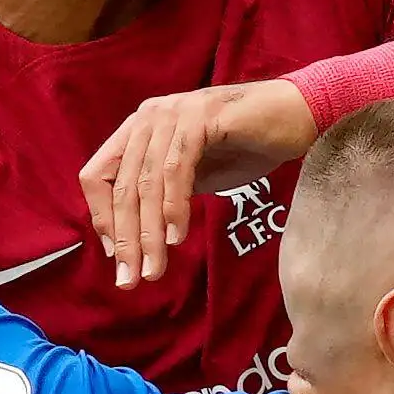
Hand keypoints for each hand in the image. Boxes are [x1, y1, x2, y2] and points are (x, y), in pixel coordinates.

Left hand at [82, 80, 316, 286]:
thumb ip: (163, 195)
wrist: (295, 115)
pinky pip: (177, 169)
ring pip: (146, 183)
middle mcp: (149, 117)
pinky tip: (177, 237)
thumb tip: (136, 236)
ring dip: (148, 233)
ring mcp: (173, 113)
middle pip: (120, 186)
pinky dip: (174, 206)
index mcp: (140, 129)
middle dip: (125, 239)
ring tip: (154, 269)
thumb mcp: (194, 175)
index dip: (102, 218)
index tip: (116, 256)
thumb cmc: (247, 146)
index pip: (97, 175)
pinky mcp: (200, 117)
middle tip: (130, 280)